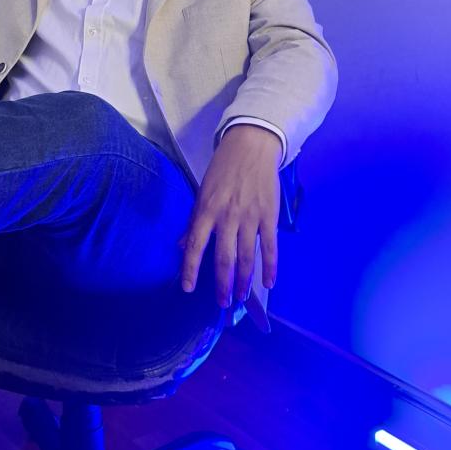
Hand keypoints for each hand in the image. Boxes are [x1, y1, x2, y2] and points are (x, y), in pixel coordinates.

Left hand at [180, 125, 280, 307]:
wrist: (252, 147)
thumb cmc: (223, 170)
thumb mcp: (202, 192)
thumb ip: (194, 220)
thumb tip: (180, 245)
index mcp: (206, 210)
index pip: (194, 245)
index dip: (190, 268)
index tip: (188, 288)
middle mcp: (227, 217)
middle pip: (223, 258)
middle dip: (222, 283)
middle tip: (223, 302)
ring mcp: (250, 218)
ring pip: (247, 257)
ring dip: (245, 280)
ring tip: (242, 297)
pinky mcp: (269, 217)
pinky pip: (270, 247)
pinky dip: (270, 267)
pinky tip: (268, 283)